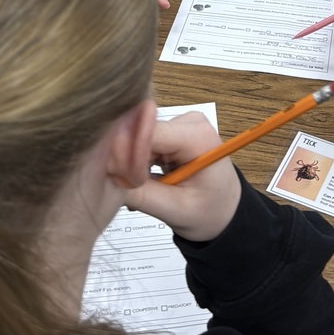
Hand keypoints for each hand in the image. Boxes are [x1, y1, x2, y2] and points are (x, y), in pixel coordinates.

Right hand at [127, 112, 241, 241]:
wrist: (226, 211)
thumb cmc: (210, 212)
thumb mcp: (176, 211)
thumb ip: (141, 194)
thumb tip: (107, 176)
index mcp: (199, 136)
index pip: (150, 133)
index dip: (126, 154)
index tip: (115, 179)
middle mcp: (190, 122)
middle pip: (142, 133)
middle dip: (128, 162)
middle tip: (124, 191)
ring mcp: (181, 124)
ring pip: (139, 138)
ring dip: (133, 164)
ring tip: (138, 190)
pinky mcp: (173, 130)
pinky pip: (144, 141)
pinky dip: (139, 163)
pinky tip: (143, 181)